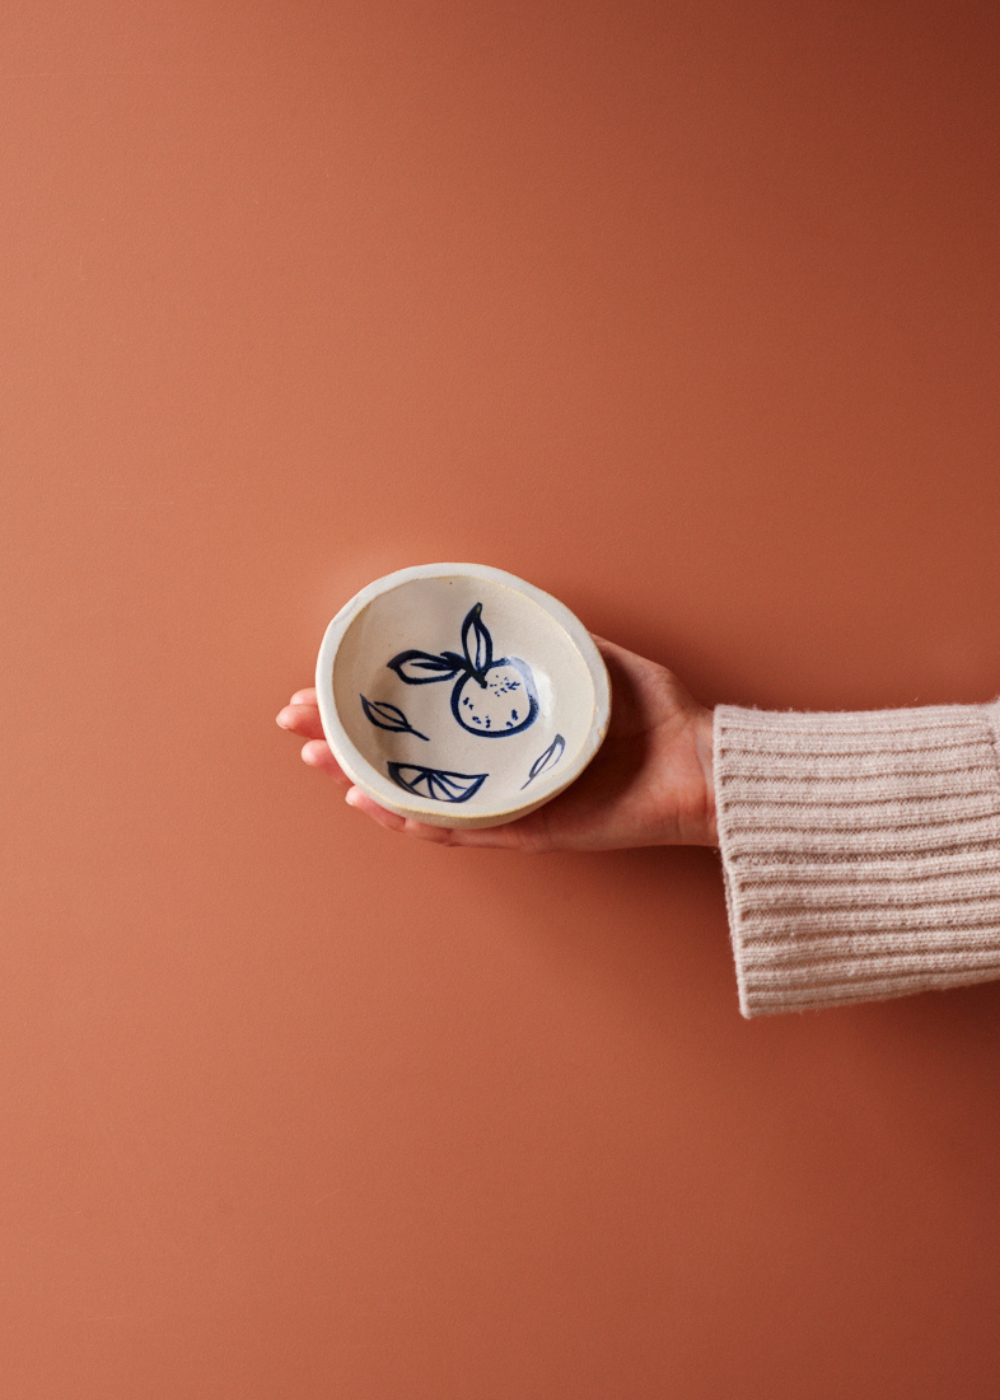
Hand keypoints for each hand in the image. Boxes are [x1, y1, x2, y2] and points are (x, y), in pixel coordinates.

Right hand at [276, 637, 716, 850]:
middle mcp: (493, 768)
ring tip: (320, 761)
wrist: (702, 764)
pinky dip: (413, 820)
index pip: (419, 716)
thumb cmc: (655, 713)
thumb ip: (547, 636)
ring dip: (361, 779)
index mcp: (500, 729)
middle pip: (400, 759)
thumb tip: (498, 604)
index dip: (365, 702)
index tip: (318, 686)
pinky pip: (459, 830)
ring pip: (415, 798)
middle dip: (341, 741)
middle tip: (295, 725)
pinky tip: (373, 802)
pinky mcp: (526, 831)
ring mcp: (505, 803)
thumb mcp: (593, 657)